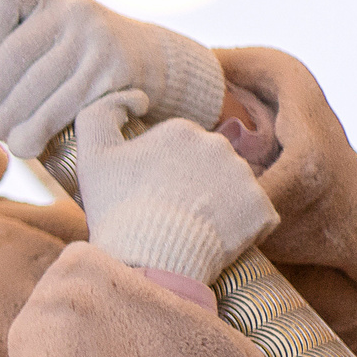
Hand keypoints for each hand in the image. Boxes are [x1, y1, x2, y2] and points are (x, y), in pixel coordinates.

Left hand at [0, 0, 224, 157]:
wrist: (147, 58)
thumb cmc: (72, 49)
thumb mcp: (42, 26)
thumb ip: (5, 42)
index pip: (3, 2)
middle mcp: (74, 9)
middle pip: (13, 56)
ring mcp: (97, 40)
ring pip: (36, 88)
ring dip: (9, 121)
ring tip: (2, 131)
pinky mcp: (115, 74)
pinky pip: (65, 109)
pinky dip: (36, 133)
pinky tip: (26, 144)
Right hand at [74, 91, 278, 286]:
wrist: (152, 258)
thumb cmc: (118, 209)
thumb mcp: (92, 155)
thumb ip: (101, 113)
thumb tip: (137, 97)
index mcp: (182, 130)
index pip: (177, 148)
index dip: (160, 172)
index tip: (147, 193)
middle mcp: (219, 145)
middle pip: (206, 165)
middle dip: (193, 184)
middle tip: (168, 212)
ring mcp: (245, 178)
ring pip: (231, 188)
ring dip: (217, 205)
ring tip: (190, 228)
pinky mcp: (264, 210)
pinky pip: (254, 216)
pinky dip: (239, 229)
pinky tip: (214, 240)